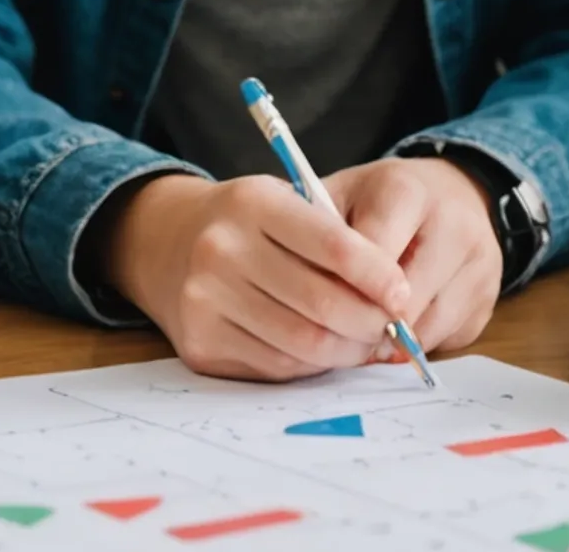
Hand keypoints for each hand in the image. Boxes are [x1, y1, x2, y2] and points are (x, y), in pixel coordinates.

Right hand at [95, 173, 413, 380]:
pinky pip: (277, 365)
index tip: (403, 293)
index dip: (379, 275)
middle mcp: (222, 248)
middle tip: (393, 328)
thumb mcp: (284, 205)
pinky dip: (313, 364)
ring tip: (366, 343)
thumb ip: (335, 240)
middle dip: (371, 322)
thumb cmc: (246, 225)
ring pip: (304, 342)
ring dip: (348, 350)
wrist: (165, 244)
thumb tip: (395, 300)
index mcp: (253, 203)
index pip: (334, 244)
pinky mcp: (200, 343)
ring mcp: (205, 299)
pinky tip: (326, 351)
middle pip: (322, 302)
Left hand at [324, 157, 502, 355]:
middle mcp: (454, 223)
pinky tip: (396, 330)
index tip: (315, 307)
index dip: (339, 290)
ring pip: (426, 326)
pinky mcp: (490, 298)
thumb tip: (295, 290)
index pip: (370, 257)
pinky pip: (445, 339)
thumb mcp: (341, 197)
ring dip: (389, 340)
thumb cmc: (381, 201)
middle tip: (335, 333)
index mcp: (406, 190)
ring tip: (362, 334)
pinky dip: (415, 344)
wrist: (452, 193)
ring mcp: (480, 262)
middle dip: (364, 322)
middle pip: (403, 300)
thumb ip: (316, 235)